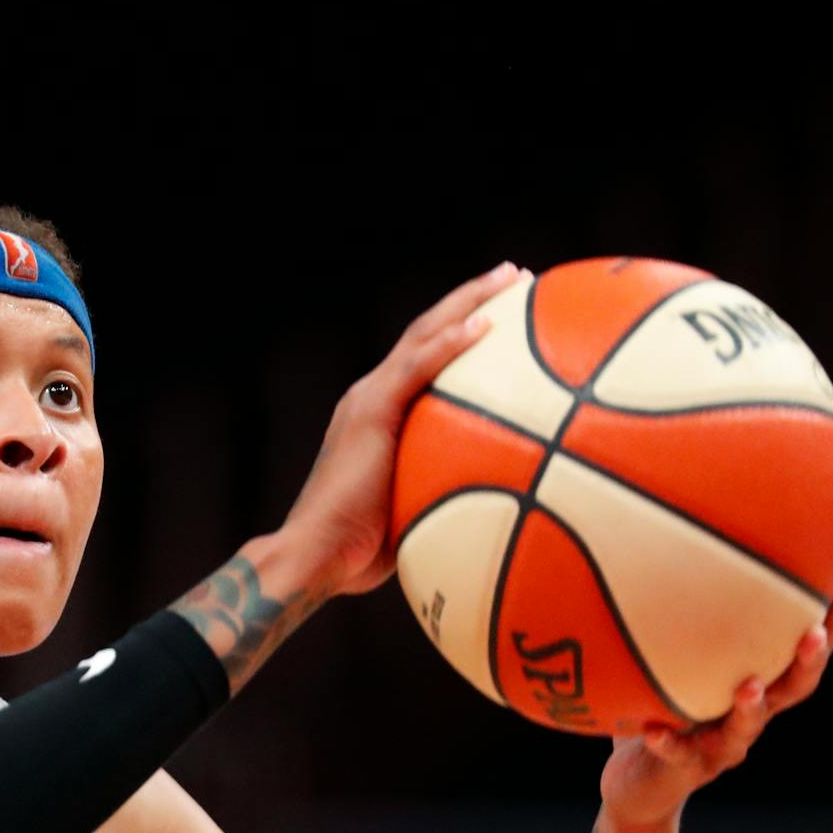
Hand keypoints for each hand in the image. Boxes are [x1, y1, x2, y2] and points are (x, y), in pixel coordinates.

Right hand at [278, 260, 523, 596]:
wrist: (315, 555)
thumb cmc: (360, 554)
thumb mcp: (413, 516)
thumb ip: (444, 496)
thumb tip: (499, 510)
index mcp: (379, 416)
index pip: (424, 360)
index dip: (461, 332)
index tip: (504, 315)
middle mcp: (372, 397)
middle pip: (427, 332)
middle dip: (472, 300)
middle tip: (516, 277)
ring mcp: (369, 401)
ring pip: (424, 334)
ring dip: (469, 302)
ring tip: (513, 278)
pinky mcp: (370, 412)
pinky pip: (417, 368)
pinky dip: (451, 344)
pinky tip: (486, 325)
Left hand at [600, 579, 832, 827]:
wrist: (641, 783)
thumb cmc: (665, 709)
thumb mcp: (679, 660)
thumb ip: (687, 618)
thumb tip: (683, 542)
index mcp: (759, 686)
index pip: (806, 652)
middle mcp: (751, 716)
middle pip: (793, 690)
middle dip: (808, 662)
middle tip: (814, 634)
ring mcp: (721, 745)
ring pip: (745, 730)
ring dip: (750, 708)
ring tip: (749, 686)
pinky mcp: (685, 769)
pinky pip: (678, 754)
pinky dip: (670, 742)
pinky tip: (655, 731)